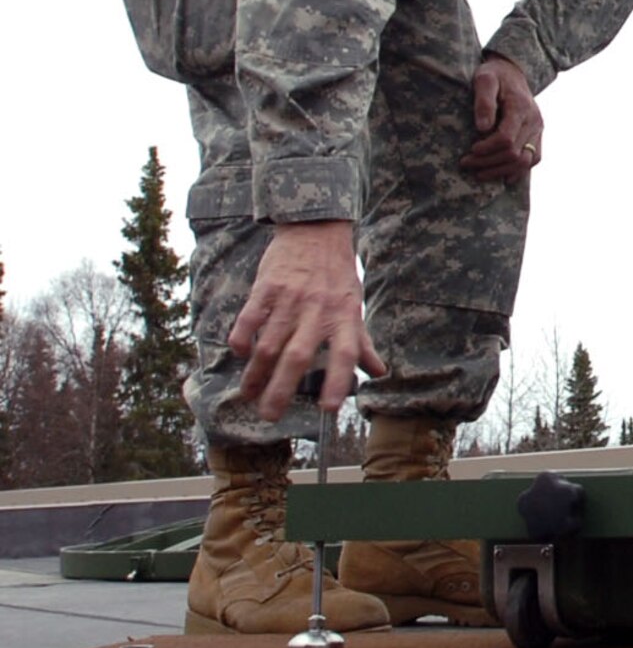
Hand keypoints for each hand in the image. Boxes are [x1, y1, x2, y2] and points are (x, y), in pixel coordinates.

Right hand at [230, 220, 385, 419]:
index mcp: (345, 316)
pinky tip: (239, 354)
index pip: (346, 354)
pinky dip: (242, 338)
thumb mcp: (355, 305)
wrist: (317, 231)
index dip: (339, 381)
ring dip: (257, 373)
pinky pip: (251, 318)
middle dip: (282, 389)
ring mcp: (292, 299)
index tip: (328, 409)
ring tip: (248, 393)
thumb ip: (362, 341)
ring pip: (270, 343)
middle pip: (299, 357)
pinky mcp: (268, 287)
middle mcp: (319, 310)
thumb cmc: (338, 274)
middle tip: (269, 416)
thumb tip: (379, 372)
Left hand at [461, 54, 543, 183]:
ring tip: (479, 173)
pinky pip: (533, 159)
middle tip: (466, 163)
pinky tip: (502, 176)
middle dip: (489, 163)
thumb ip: (484, 102)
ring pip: (525, 161)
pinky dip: (518, 171)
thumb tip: (482, 128)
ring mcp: (538, 129)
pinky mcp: (537, 135)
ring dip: (501, 171)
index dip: (487, 149)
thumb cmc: (494, 75)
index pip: (506, 139)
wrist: (512, 72)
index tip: (470, 150)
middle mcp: (534, 121)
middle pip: (515, 153)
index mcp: (521, 108)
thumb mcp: (484, 80)